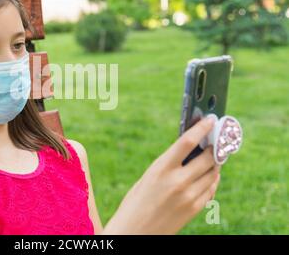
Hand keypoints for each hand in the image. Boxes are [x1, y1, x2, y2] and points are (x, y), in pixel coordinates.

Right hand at [102, 116, 220, 234]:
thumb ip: (169, 165)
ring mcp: (188, 196)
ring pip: (213, 173)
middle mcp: (177, 181)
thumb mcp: (148, 177)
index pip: (187, 142)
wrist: (135, 231)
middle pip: (207, 157)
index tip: (211, 119)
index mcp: (160, 169)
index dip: (202, 128)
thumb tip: (191, 152)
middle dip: (214, 147)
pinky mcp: (194, 209)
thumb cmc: (136, 201)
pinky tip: (209, 176)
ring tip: (214, 157)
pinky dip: (212, 180)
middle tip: (217, 140)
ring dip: (215, 163)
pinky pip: (211, 189)